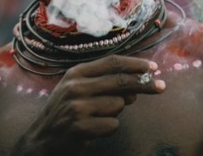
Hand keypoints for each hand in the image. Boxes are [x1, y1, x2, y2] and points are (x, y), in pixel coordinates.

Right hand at [10, 55, 164, 155]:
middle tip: (161, 87)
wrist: (40, 140)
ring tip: (96, 117)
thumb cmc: (64, 112)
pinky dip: (108, 128)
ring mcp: (77, 107)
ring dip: (115, 113)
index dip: (135, 64)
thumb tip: (135, 88)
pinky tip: (92, 130)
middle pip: (120, 80)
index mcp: (76, 73)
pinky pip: (112, 124)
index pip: (112, 62)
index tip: (153, 67)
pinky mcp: (80, 127)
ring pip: (118, 105)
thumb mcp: (78, 90)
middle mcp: (75, 86)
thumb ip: (104, 84)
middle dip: (144, 84)